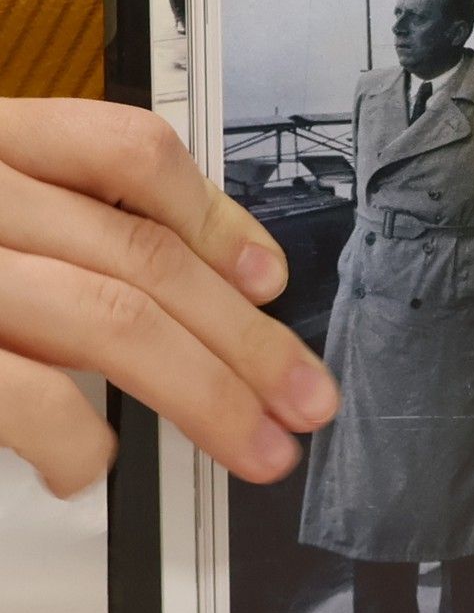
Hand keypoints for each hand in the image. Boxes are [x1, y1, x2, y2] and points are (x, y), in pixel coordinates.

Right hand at [0, 99, 339, 495]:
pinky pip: (22, 389)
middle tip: (306, 397)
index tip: (271, 281)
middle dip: (247, 339)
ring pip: (112, 318)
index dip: (217, 218)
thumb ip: (82, 226)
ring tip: (255, 445)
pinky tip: (92, 460)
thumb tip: (227, 282)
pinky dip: (72, 433)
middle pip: (146, 255)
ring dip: (207, 394)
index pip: (129, 152)